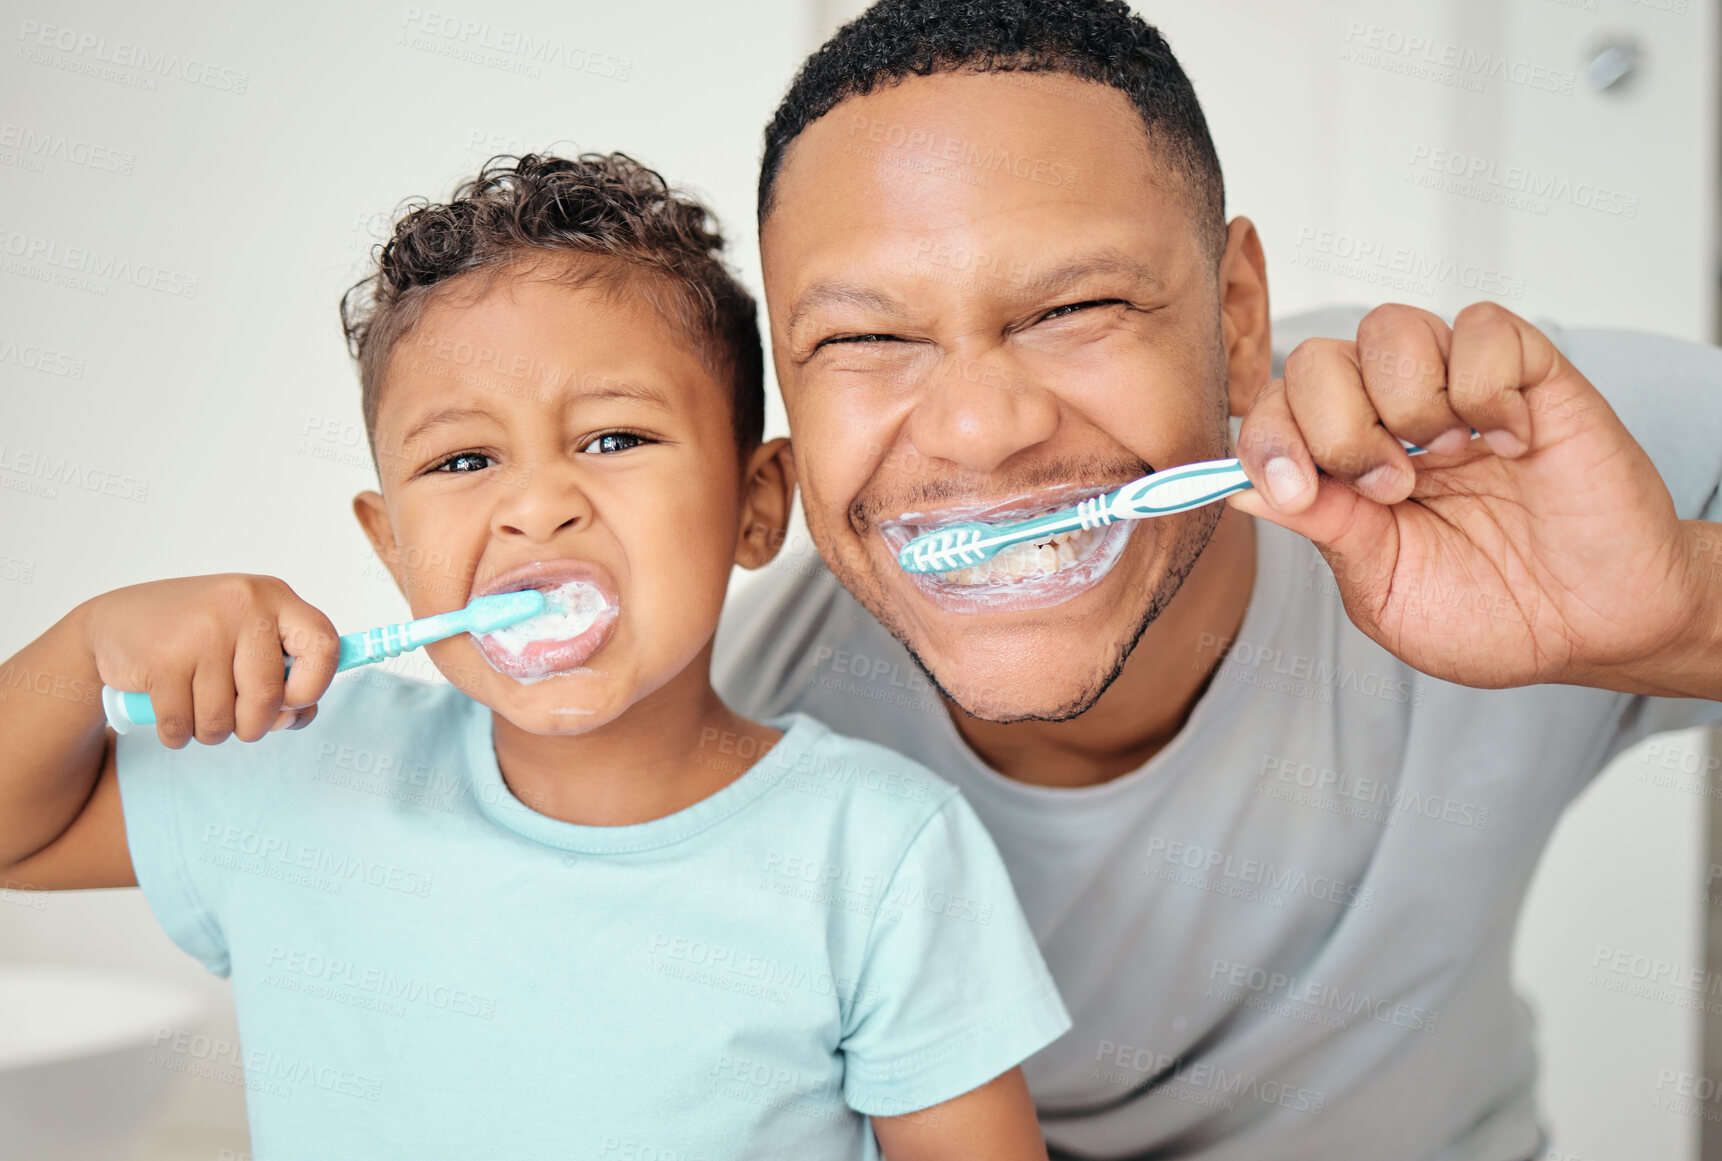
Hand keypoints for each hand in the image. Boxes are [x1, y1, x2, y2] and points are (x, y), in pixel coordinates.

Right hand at [80, 574, 340, 747]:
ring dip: (211, 731)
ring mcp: (201, 631)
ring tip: (197, 704)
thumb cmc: (196, 637)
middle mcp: (242, 606)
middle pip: (269, 697)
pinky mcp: (162, 660)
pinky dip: (177, 733)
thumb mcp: (247, 638)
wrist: (114, 623)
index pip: (325, 645)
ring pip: (222, 720)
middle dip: (253, 725)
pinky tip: (170, 709)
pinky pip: (183, 727)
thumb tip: (299, 716)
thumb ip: (284, 675)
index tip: (293, 700)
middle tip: (237, 718)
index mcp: (274, 597)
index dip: (315, 685)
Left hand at [1228, 302, 1712, 693]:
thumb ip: (1322, 532)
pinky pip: (1482, 327)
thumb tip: (1239, 490)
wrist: (1598, 628)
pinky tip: (1511, 442)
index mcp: (1344, 470)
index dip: (1267, 442)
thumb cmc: (1492, 615)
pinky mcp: (1530, 373)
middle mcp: (1389, 419)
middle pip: (1314, 360)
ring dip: (1407, 402)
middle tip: (1390, 490)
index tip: (1298, 492)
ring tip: (1450, 460)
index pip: (1273, 414)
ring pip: (1389, 328)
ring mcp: (1456, 391)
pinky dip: (1485, 385)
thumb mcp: (1385, 591)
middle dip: (1335, 427)